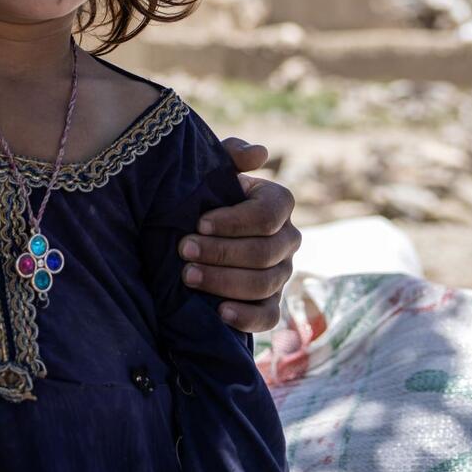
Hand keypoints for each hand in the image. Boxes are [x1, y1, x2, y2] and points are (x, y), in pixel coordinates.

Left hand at [179, 139, 299, 332]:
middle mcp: (287, 239)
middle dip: (221, 252)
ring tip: (188, 276)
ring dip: (224, 281)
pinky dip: (247, 317)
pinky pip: (269, 316)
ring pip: (264, 284)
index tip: (199, 222)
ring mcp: (282, 273)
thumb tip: (260, 154)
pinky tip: (220, 312)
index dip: (235, 221)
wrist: (193, 230)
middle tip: (184, 250)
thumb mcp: (213, 169)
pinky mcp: (271, 302)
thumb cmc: (204, 194)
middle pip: (264, 252)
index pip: (269, 214)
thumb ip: (231, 154)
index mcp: (278, 204)